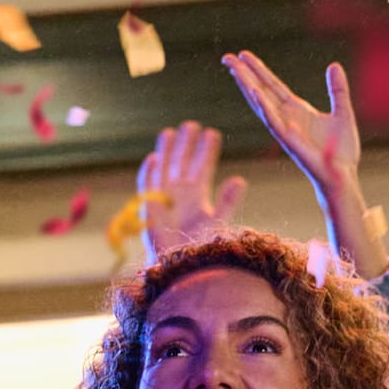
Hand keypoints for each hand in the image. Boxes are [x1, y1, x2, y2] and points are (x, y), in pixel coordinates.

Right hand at [134, 121, 248, 256]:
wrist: (178, 264)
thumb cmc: (199, 246)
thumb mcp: (217, 221)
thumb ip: (227, 200)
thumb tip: (240, 179)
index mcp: (198, 194)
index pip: (203, 167)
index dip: (206, 151)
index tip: (212, 133)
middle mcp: (180, 192)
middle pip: (182, 162)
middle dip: (186, 144)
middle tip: (191, 124)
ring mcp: (164, 197)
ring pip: (164, 168)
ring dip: (167, 151)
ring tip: (170, 132)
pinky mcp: (149, 206)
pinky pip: (148, 186)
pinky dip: (149, 173)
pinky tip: (154, 158)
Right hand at [221, 50, 367, 205]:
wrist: (344, 175)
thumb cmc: (341, 150)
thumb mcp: (342, 112)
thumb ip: (337, 89)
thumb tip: (334, 65)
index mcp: (296, 110)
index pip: (272, 85)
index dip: (258, 69)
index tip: (243, 54)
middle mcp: (286, 118)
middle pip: (260, 90)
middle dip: (244, 74)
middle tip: (227, 57)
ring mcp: (285, 130)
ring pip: (262, 104)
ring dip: (248, 86)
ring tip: (235, 70)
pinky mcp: (290, 142)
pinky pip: (274, 122)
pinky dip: (264, 108)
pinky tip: (255, 93)